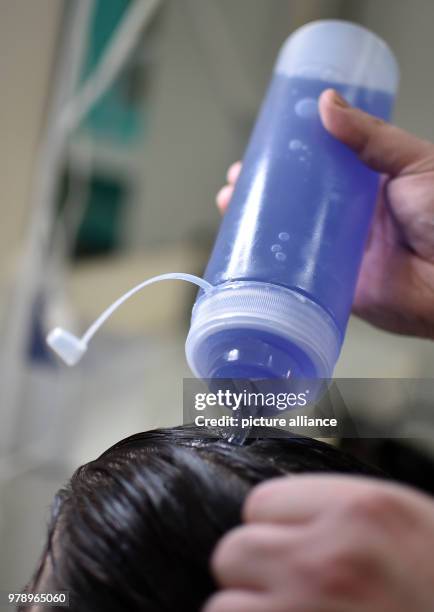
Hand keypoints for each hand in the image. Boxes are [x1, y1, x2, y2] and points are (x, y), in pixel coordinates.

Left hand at [204, 475, 433, 610]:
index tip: (290, 547)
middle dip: (255, 573)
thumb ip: (341, 513)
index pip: (261, 504)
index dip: (274, 529)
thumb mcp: (407, 528)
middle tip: (290, 592)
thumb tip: (279, 518)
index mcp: (359, 513)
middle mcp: (327, 561)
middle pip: (235, 552)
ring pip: (224, 609)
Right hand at [216, 89, 433, 338]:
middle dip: (260, 195)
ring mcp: (338, 253)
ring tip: (230, 212)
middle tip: (234, 187)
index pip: (315, 169)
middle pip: (295, 203)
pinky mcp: (334, 285)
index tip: (257, 155)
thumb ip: (372, 136)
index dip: (284, 162)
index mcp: (364, 186)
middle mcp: (347, 218)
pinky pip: (298, 277)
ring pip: (289, 238)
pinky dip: (272, 269)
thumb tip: (327, 102)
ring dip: (257, 228)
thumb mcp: (414, 162)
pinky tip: (246, 259)